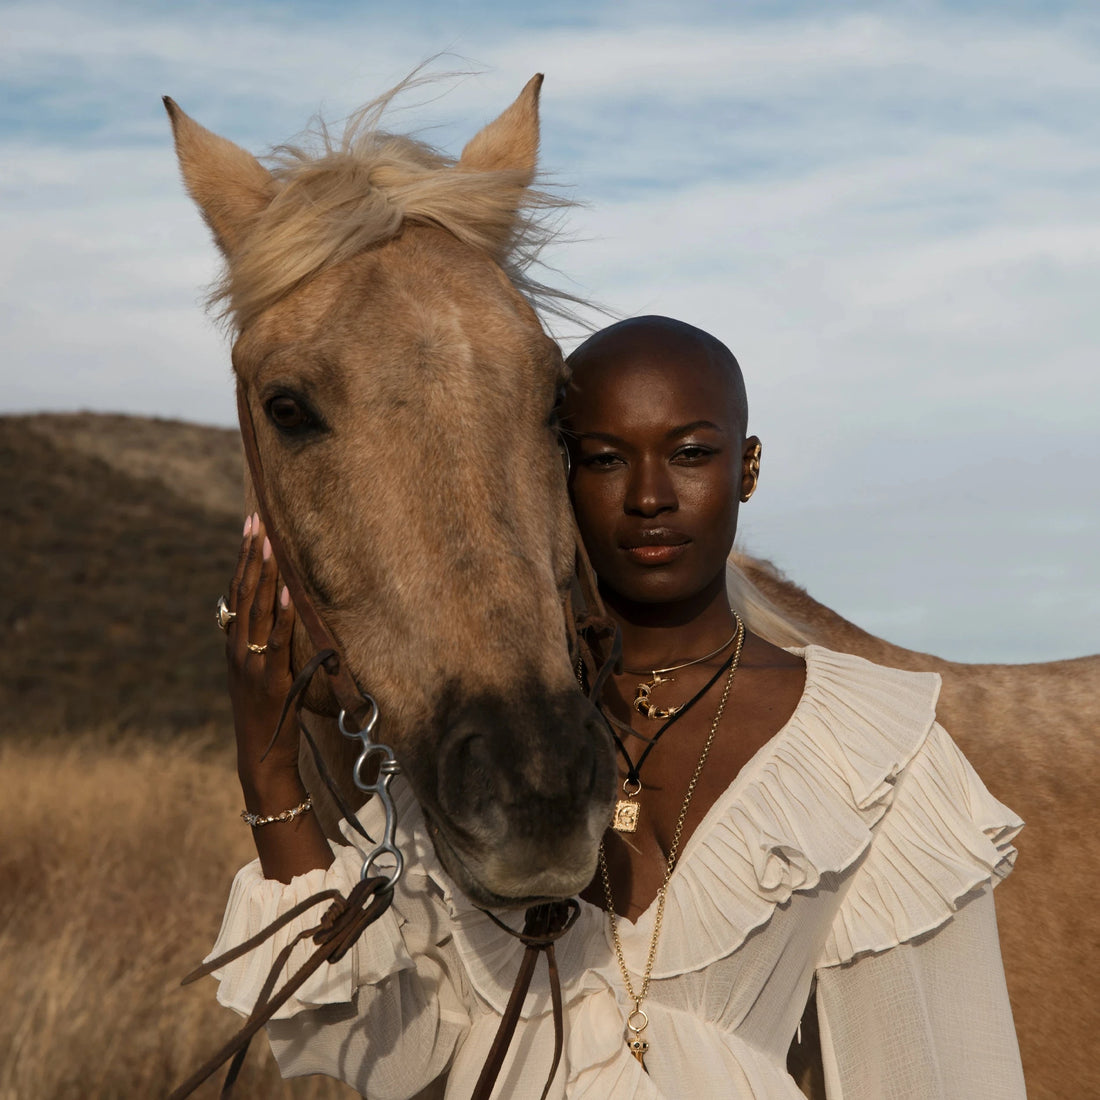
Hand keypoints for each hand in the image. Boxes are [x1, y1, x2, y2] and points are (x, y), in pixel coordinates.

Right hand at [226, 513, 298, 785]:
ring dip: (265, 575)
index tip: (249, 527)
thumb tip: (271, 612)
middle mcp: (238, 649)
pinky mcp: (273, 678)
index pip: (236, 593)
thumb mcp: (255, 675)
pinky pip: (279, 640)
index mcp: (234, 646)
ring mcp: (253, 663)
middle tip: (257, 521)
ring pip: (258, 610)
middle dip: (251, 555)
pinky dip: (284, 614)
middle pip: (244, 593)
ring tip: (271, 544)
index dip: (242, 559)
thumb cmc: (265, 716)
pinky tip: (289, 590)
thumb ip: (259, 645)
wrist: (261, 756)